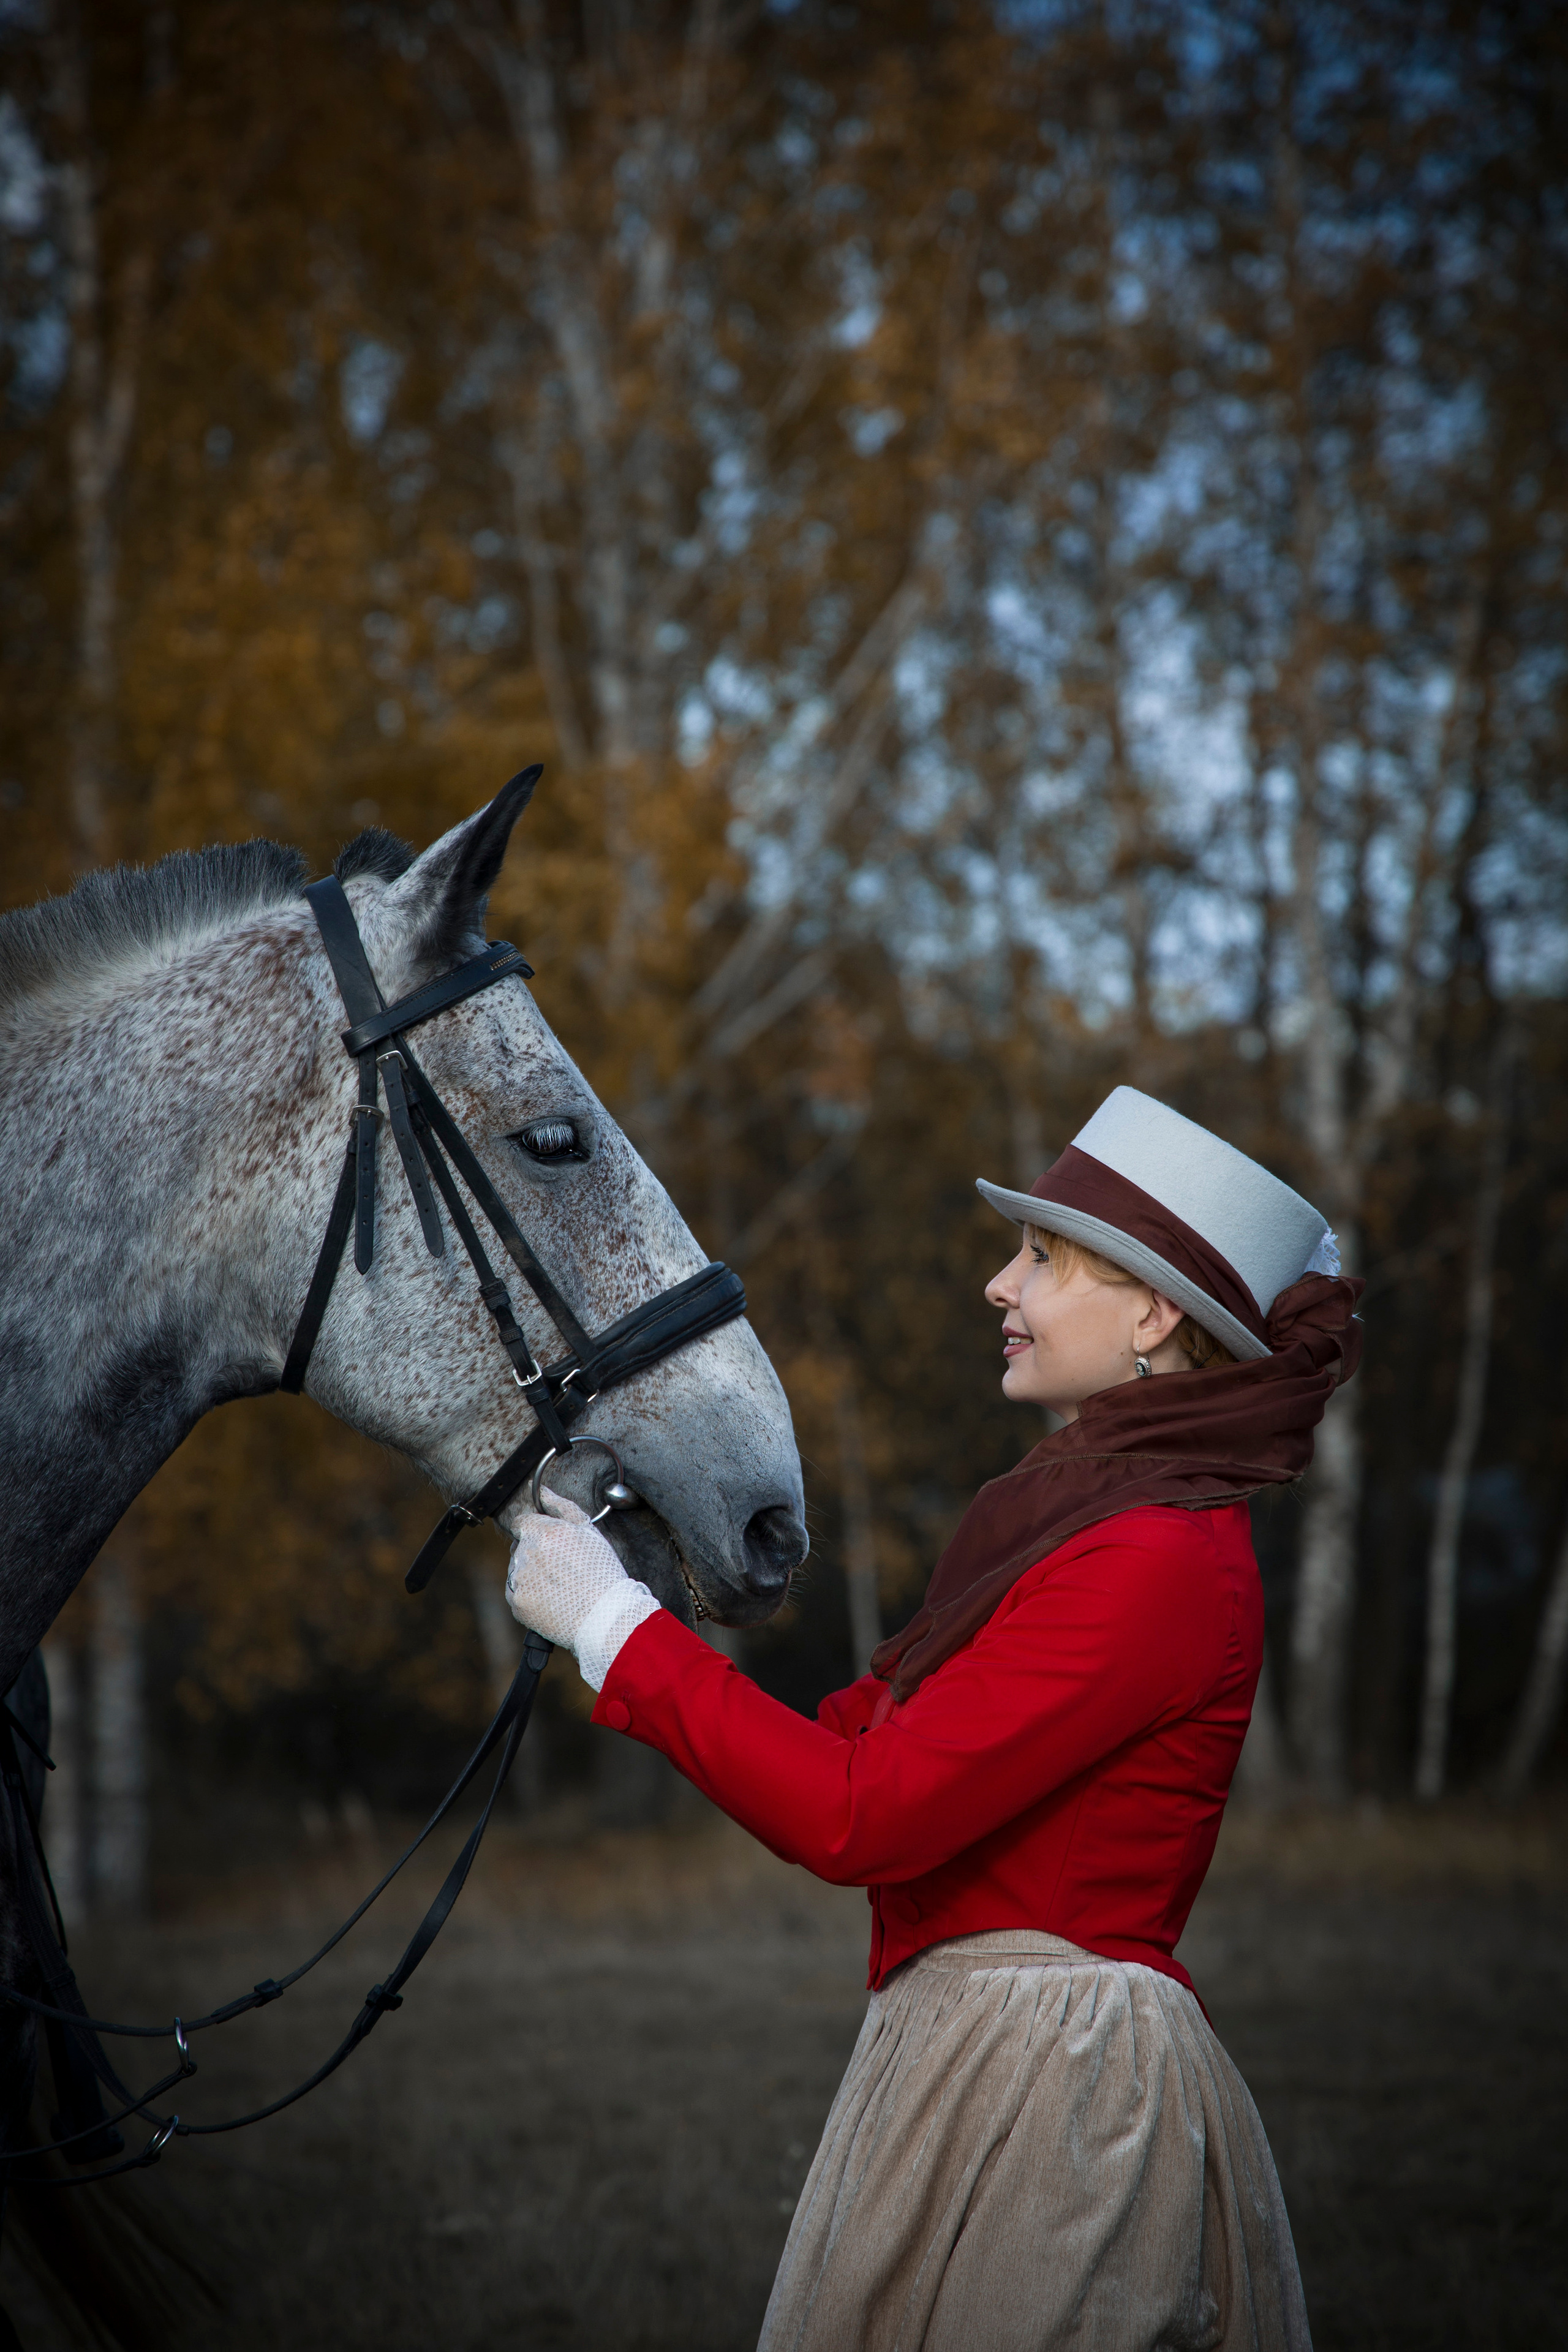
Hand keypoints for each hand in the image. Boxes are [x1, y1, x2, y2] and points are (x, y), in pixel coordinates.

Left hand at [505, 1490, 659, 1689]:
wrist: (605, 1616)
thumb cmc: (602, 1572)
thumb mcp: (589, 1531)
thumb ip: (562, 1506)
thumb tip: (542, 1491)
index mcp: (542, 1532)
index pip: (521, 1523)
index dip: (534, 1532)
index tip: (548, 1545)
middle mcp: (526, 1553)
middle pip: (520, 1547)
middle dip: (534, 1554)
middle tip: (561, 1569)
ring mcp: (518, 1579)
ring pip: (517, 1570)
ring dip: (531, 1575)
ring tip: (560, 1587)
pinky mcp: (516, 1603)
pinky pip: (516, 1594)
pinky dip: (529, 1596)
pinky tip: (551, 1600)